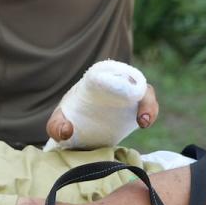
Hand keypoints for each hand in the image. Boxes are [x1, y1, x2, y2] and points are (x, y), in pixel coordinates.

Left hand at [45, 83, 159, 141]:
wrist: (74, 128)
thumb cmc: (67, 118)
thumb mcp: (57, 122)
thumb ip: (56, 126)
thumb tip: (67, 131)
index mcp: (98, 81)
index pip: (114, 73)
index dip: (122, 80)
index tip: (125, 93)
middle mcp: (115, 85)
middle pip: (135, 83)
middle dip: (142, 97)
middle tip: (141, 118)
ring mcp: (126, 98)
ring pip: (145, 95)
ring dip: (149, 107)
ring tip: (143, 123)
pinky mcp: (133, 111)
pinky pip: (147, 109)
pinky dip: (149, 114)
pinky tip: (144, 125)